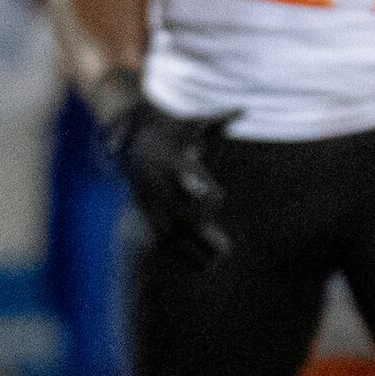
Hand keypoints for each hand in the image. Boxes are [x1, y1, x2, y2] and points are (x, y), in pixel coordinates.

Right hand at [106, 99, 232, 268]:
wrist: (132, 139)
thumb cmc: (174, 131)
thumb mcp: (193, 124)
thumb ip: (219, 119)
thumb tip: (243, 109)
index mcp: (173, 161)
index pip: (187, 181)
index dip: (202, 192)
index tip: (217, 200)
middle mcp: (162, 185)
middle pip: (181, 213)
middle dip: (201, 232)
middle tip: (225, 249)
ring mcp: (153, 201)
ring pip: (171, 231)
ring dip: (192, 250)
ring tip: (215, 263)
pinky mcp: (147, 212)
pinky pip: (161, 237)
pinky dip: (179, 253)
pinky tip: (200, 267)